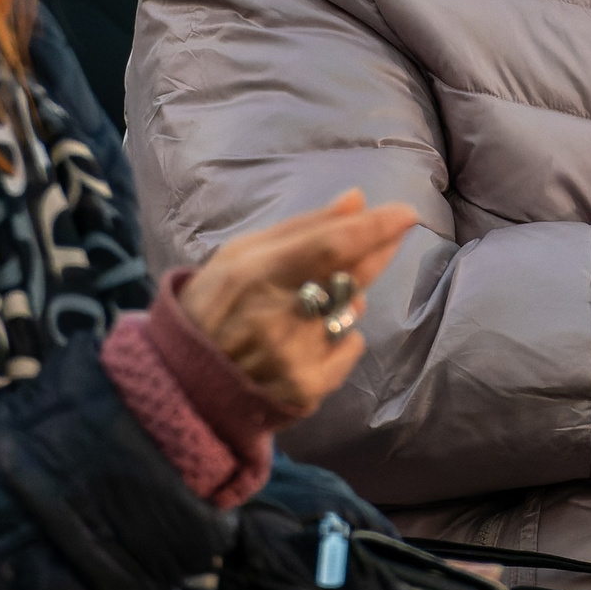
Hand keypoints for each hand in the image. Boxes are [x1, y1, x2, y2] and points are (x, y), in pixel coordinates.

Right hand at [177, 189, 419, 411]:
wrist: (184, 382)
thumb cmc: (212, 306)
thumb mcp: (239, 255)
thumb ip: (300, 228)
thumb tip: (356, 199)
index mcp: (255, 274)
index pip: (331, 245)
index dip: (375, 228)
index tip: (406, 213)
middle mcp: (278, 316)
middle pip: (351, 276)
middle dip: (379, 251)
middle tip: (392, 234)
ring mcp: (294, 356)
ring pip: (353, 311)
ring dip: (347, 298)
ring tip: (311, 301)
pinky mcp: (305, 389)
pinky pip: (351, 348)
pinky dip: (343, 336)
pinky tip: (311, 337)